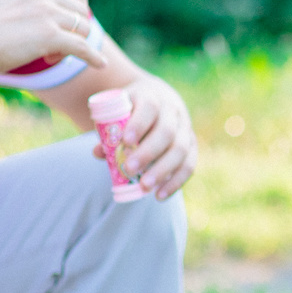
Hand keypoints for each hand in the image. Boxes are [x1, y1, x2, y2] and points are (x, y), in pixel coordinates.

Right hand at [0, 0, 109, 84]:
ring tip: (51, 57)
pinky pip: (84, 47)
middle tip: (54, 46)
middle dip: (74, 28)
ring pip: (83, 28)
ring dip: (74, 44)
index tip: (64, 22)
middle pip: (81, 9)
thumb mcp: (4, 2)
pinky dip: (93, 57)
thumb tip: (50, 14)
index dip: (75, 5)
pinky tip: (98, 65)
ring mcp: (47, 12)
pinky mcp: (50, 36)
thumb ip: (28, 1)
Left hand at [94, 75, 198, 198]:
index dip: (139, 124)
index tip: (125, 141)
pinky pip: (189, 165)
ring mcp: (185, 128)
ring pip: (180, 150)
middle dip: (148, 153)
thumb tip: (99, 152)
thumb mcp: (117, 112)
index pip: (149, 108)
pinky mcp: (192, 145)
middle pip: (166, 132)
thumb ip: (108, 130)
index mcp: (152, 97)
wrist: (157, 99)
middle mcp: (173, 111)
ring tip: (144, 187)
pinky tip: (160, 195)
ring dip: (162, 171)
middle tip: (129, 170)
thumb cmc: (130, 110)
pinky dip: (175, 182)